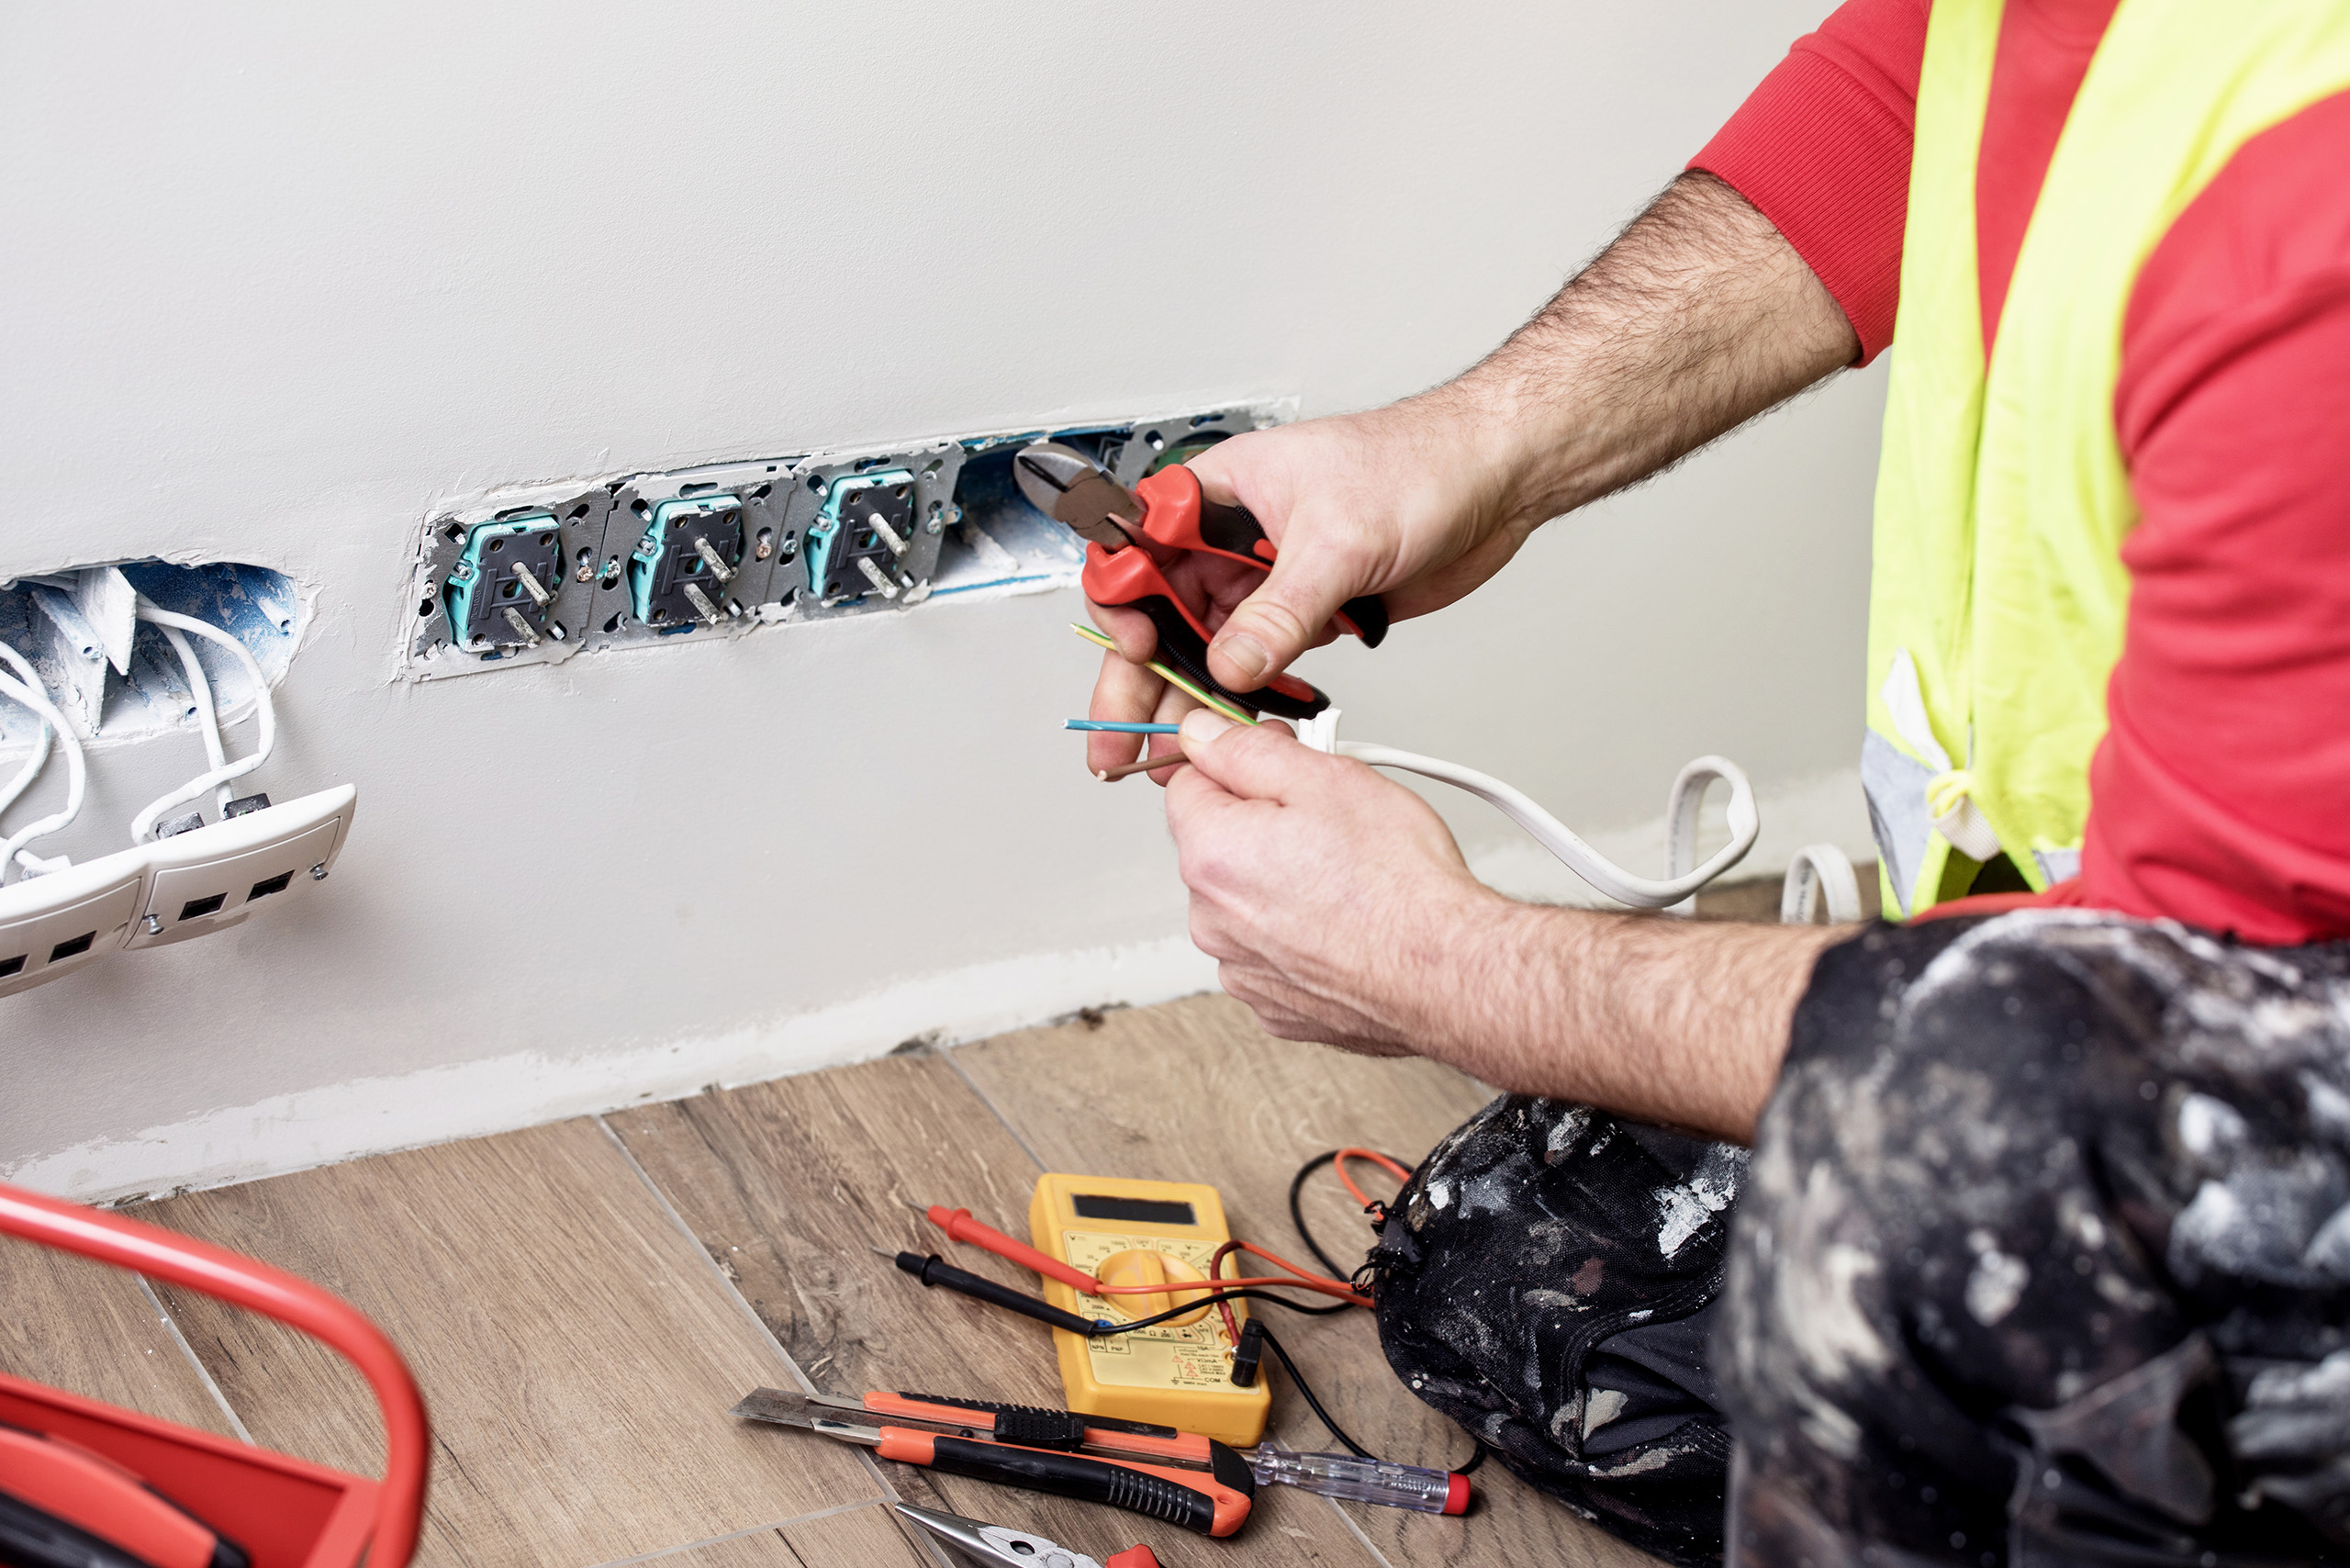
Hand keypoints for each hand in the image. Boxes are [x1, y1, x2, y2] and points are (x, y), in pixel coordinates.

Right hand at [1083, 396, 1536, 779]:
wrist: (1493, 479)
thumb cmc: (1419, 463)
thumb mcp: (1338, 539)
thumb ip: (1280, 611)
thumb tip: (1232, 667)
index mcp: (1221, 491)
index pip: (1138, 547)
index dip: (1126, 603)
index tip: (1138, 650)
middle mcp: (1234, 535)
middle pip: (1161, 611)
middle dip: (1142, 676)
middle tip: (1127, 735)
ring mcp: (1268, 577)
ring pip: (1207, 645)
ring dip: (1192, 697)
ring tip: (1173, 750)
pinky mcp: (1306, 612)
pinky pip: (1259, 662)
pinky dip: (1246, 697)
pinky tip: (1235, 729)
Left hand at [1162, 708, 1505, 1054]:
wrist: (1446, 971)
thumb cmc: (1399, 882)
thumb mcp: (1325, 779)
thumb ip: (1247, 751)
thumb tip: (1203, 734)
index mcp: (1212, 855)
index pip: (1188, 784)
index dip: (1239, 764)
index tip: (1280, 765)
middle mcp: (1211, 919)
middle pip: (1217, 846)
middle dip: (1261, 825)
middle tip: (1330, 821)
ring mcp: (1241, 969)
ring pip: (1246, 902)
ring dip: (1279, 883)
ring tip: (1346, 878)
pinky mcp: (1275, 1005)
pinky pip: (1272, 952)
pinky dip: (1299, 935)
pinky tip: (1345, 924)